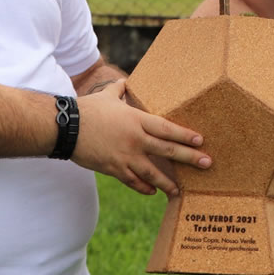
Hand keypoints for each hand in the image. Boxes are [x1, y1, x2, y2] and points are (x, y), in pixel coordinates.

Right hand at [72, 80, 210, 195]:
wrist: (67, 127)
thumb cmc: (88, 109)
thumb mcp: (107, 96)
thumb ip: (120, 90)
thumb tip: (125, 82)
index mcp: (137, 120)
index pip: (167, 128)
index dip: (185, 135)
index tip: (201, 141)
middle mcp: (135, 139)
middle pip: (167, 150)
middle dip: (189, 158)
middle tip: (207, 164)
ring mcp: (125, 156)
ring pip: (152, 172)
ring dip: (168, 182)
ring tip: (179, 190)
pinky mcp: (113, 168)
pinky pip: (132, 181)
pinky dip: (143, 187)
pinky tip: (152, 192)